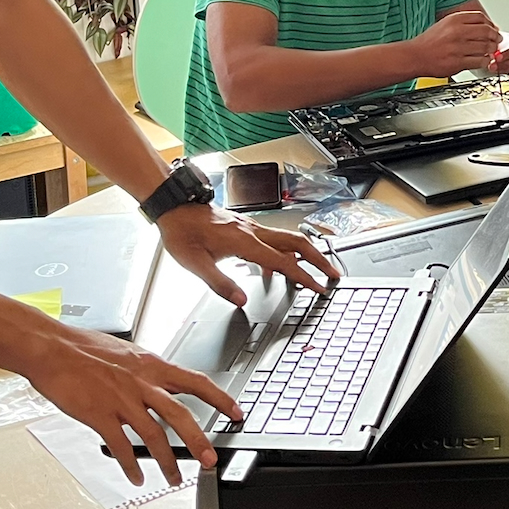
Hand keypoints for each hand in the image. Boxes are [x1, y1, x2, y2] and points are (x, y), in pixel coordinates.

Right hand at [17, 317, 238, 484]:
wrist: (52, 348)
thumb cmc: (84, 348)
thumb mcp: (127, 353)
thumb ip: (146, 371)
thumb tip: (160, 382)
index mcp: (152, 366)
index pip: (197, 382)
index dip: (220, 399)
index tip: (236, 413)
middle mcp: (142, 383)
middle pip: (180, 415)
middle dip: (200, 441)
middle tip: (211, 461)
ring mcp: (121, 400)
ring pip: (153, 436)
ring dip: (167, 462)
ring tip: (174, 479)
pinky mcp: (100, 414)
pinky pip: (120, 447)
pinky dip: (130, 466)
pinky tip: (136, 478)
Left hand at [157, 200, 339, 306]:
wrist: (174, 208)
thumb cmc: (182, 233)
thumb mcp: (195, 264)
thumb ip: (220, 284)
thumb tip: (242, 300)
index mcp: (244, 242)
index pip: (283, 263)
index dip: (304, 277)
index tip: (320, 287)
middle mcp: (252, 232)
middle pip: (297, 243)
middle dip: (319, 259)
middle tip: (334, 273)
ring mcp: (251, 228)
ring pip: (288, 239)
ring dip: (306, 253)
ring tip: (316, 270)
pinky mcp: (245, 228)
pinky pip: (273, 240)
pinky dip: (283, 254)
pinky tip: (273, 270)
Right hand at [411, 4, 501, 77]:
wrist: (415, 56)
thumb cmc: (430, 42)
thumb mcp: (445, 24)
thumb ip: (464, 23)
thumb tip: (486, 26)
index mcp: (454, 20)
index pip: (481, 18)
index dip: (491, 24)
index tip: (494, 29)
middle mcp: (457, 32)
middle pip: (486, 31)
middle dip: (495, 37)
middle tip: (497, 41)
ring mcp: (457, 47)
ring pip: (485, 47)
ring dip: (492, 50)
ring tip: (491, 52)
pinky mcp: (458, 62)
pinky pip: (479, 61)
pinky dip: (485, 61)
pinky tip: (483, 60)